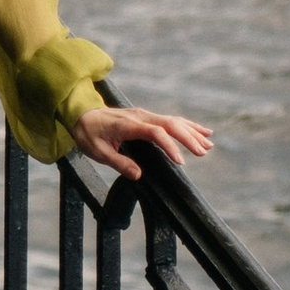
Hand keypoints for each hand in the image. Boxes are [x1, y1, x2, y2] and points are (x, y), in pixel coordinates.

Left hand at [68, 101, 215, 181]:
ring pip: (173, 121)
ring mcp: (145, 115)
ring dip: (191, 132)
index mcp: (129, 125)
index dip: (170, 146)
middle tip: (203, 152)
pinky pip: (170, 120)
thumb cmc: (89, 134)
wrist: (82, 114)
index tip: (181, 162)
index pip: (155, 133)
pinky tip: (201, 132)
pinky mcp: (147, 117)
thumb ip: (119, 163)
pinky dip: (187, 126)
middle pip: (170, 124)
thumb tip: (139, 175)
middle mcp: (140, 116)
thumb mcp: (98, 152)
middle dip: (188, 138)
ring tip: (208, 145)